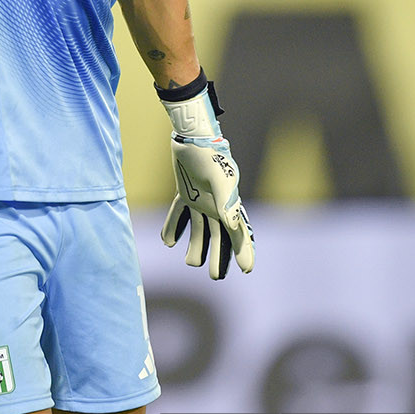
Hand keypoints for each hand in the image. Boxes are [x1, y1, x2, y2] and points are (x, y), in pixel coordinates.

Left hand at [157, 77, 254, 279]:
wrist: (191, 136)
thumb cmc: (210, 155)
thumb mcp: (220, 179)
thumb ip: (226, 202)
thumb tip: (232, 225)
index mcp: (229, 203)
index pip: (239, 232)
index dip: (244, 250)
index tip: (246, 270)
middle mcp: (217, 204)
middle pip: (220, 236)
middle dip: (219, 256)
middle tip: (216, 277)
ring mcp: (201, 199)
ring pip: (200, 229)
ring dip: (196, 245)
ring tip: (190, 262)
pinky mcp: (185, 192)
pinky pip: (180, 214)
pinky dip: (174, 226)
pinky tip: (168, 242)